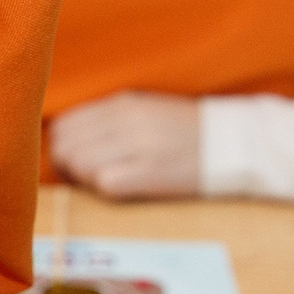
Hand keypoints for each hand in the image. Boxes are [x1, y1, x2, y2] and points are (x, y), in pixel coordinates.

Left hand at [48, 93, 203, 199]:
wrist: (232, 144)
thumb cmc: (184, 133)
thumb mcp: (144, 111)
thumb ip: (106, 120)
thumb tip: (63, 139)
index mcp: (122, 103)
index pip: (64, 125)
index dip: (62, 147)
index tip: (75, 160)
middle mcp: (126, 120)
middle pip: (65, 146)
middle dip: (68, 167)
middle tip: (85, 178)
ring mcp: (139, 145)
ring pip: (80, 163)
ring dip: (85, 179)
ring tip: (106, 182)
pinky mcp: (151, 172)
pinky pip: (104, 183)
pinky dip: (104, 189)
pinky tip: (122, 187)